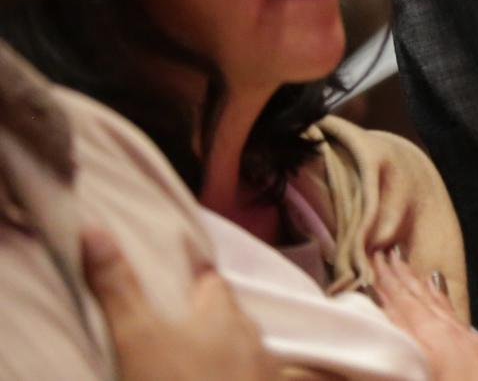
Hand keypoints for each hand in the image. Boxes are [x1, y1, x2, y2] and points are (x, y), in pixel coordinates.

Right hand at [80, 227, 276, 380]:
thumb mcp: (137, 336)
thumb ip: (118, 287)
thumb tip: (95, 231)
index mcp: (221, 311)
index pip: (209, 277)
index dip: (195, 268)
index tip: (184, 261)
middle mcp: (250, 333)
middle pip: (229, 311)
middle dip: (210, 308)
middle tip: (185, 310)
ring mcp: (262, 368)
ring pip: (244, 344)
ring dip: (225, 343)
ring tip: (202, 349)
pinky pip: (253, 374)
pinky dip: (237, 372)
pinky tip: (223, 376)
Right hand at [368, 249, 477, 380]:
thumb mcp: (411, 378)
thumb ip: (384, 370)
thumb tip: (354, 357)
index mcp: (431, 344)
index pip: (401, 307)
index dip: (384, 284)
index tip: (372, 261)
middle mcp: (453, 335)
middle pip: (420, 300)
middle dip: (401, 277)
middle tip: (386, 253)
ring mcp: (472, 342)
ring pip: (441, 305)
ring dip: (422, 287)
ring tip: (409, 268)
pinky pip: (458, 317)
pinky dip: (444, 302)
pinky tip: (442, 298)